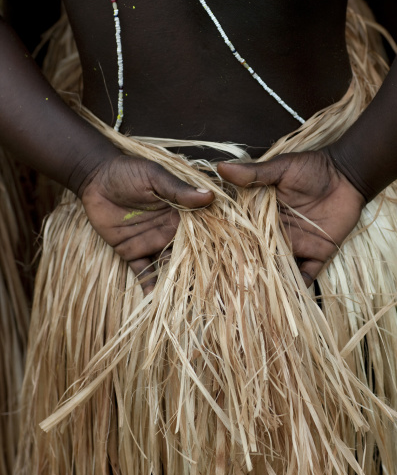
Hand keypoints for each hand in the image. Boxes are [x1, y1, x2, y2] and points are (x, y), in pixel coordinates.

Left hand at [80, 154, 212, 293]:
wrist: (95, 177)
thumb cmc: (128, 171)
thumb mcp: (155, 177)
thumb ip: (178, 190)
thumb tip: (209, 196)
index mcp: (181, 214)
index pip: (199, 235)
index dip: (210, 250)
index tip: (224, 267)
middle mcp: (170, 231)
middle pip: (185, 256)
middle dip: (194, 274)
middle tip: (208, 296)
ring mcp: (151, 242)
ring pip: (165, 267)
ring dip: (173, 283)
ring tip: (183, 304)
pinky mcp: (131, 251)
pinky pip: (142, 271)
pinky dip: (148, 285)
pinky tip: (154, 301)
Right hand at [217, 150, 364, 285]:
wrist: (347, 174)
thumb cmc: (312, 168)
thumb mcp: (281, 167)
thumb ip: (254, 173)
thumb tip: (221, 167)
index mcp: (262, 216)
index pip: (243, 235)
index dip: (231, 246)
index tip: (216, 259)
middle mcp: (276, 235)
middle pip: (259, 257)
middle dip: (248, 272)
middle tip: (231, 290)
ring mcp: (296, 246)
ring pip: (280, 270)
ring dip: (271, 284)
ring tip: (255, 301)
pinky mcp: (318, 254)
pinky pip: (307, 275)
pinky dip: (300, 288)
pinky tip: (290, 299)